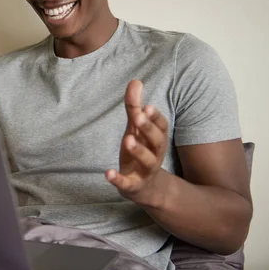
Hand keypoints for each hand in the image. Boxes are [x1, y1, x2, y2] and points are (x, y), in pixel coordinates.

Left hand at [105, 80, 168, 205]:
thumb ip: (134, 107)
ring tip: (127, 140)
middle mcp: (155, 154)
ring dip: (138, 151)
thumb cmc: (141, 151)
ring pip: (147, 161)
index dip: (155, 118)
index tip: (147, 107)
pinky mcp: (133, 186)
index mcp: (156, 139)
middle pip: (157, 141)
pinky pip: (127, 183)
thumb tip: (135, 81)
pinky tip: (108, 173)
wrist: (147, 188)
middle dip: (148, 129)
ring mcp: (145, 171)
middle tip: (138, 117)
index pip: (161, 127)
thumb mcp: (136, 130)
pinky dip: (118, 179)